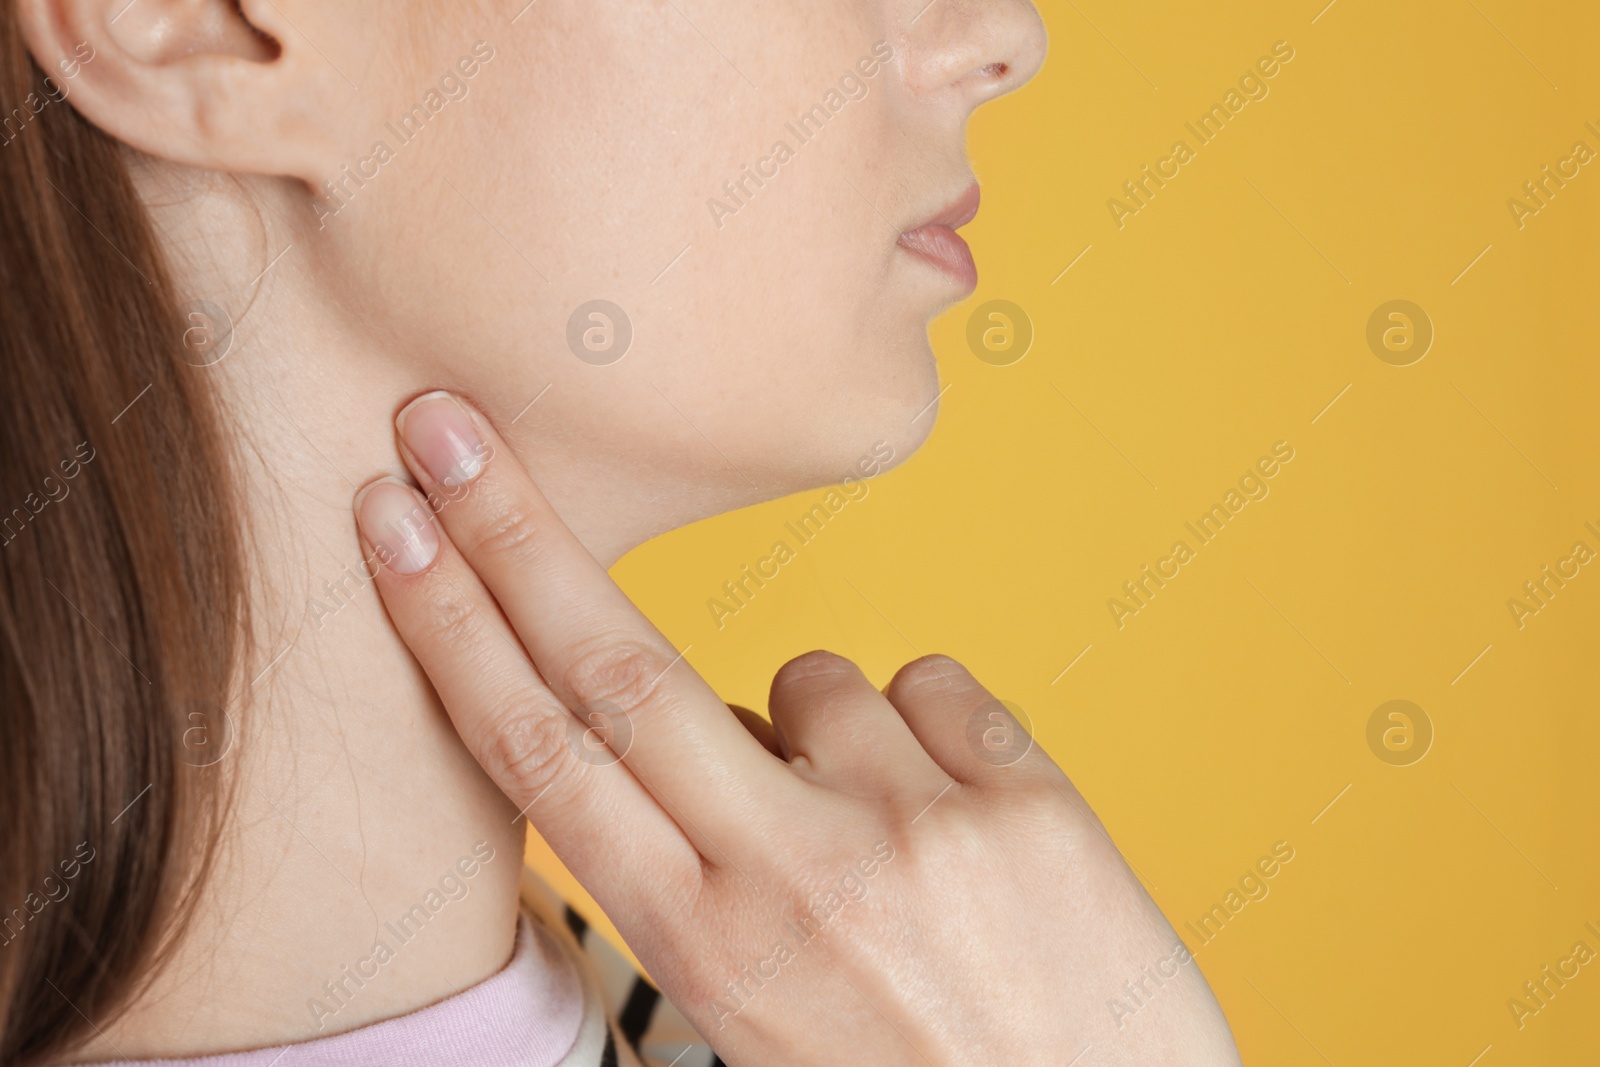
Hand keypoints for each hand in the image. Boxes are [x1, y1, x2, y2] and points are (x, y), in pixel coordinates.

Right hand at [352, 391, 1241, 1065]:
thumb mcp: (761, 1015)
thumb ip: (711, 876)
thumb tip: (712, 737)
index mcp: (706, 946)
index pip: (543, 757)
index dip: (453, 630)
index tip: (395, 532)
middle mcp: (794, 874)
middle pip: (618, 666)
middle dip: (514, 534)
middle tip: (444, 427)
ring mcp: (914, 827)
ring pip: (811, 675)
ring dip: (817, 725)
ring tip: (876, 835)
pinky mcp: (1024, 801)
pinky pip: (933, 686)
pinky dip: (924, 731)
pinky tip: (960, 819)